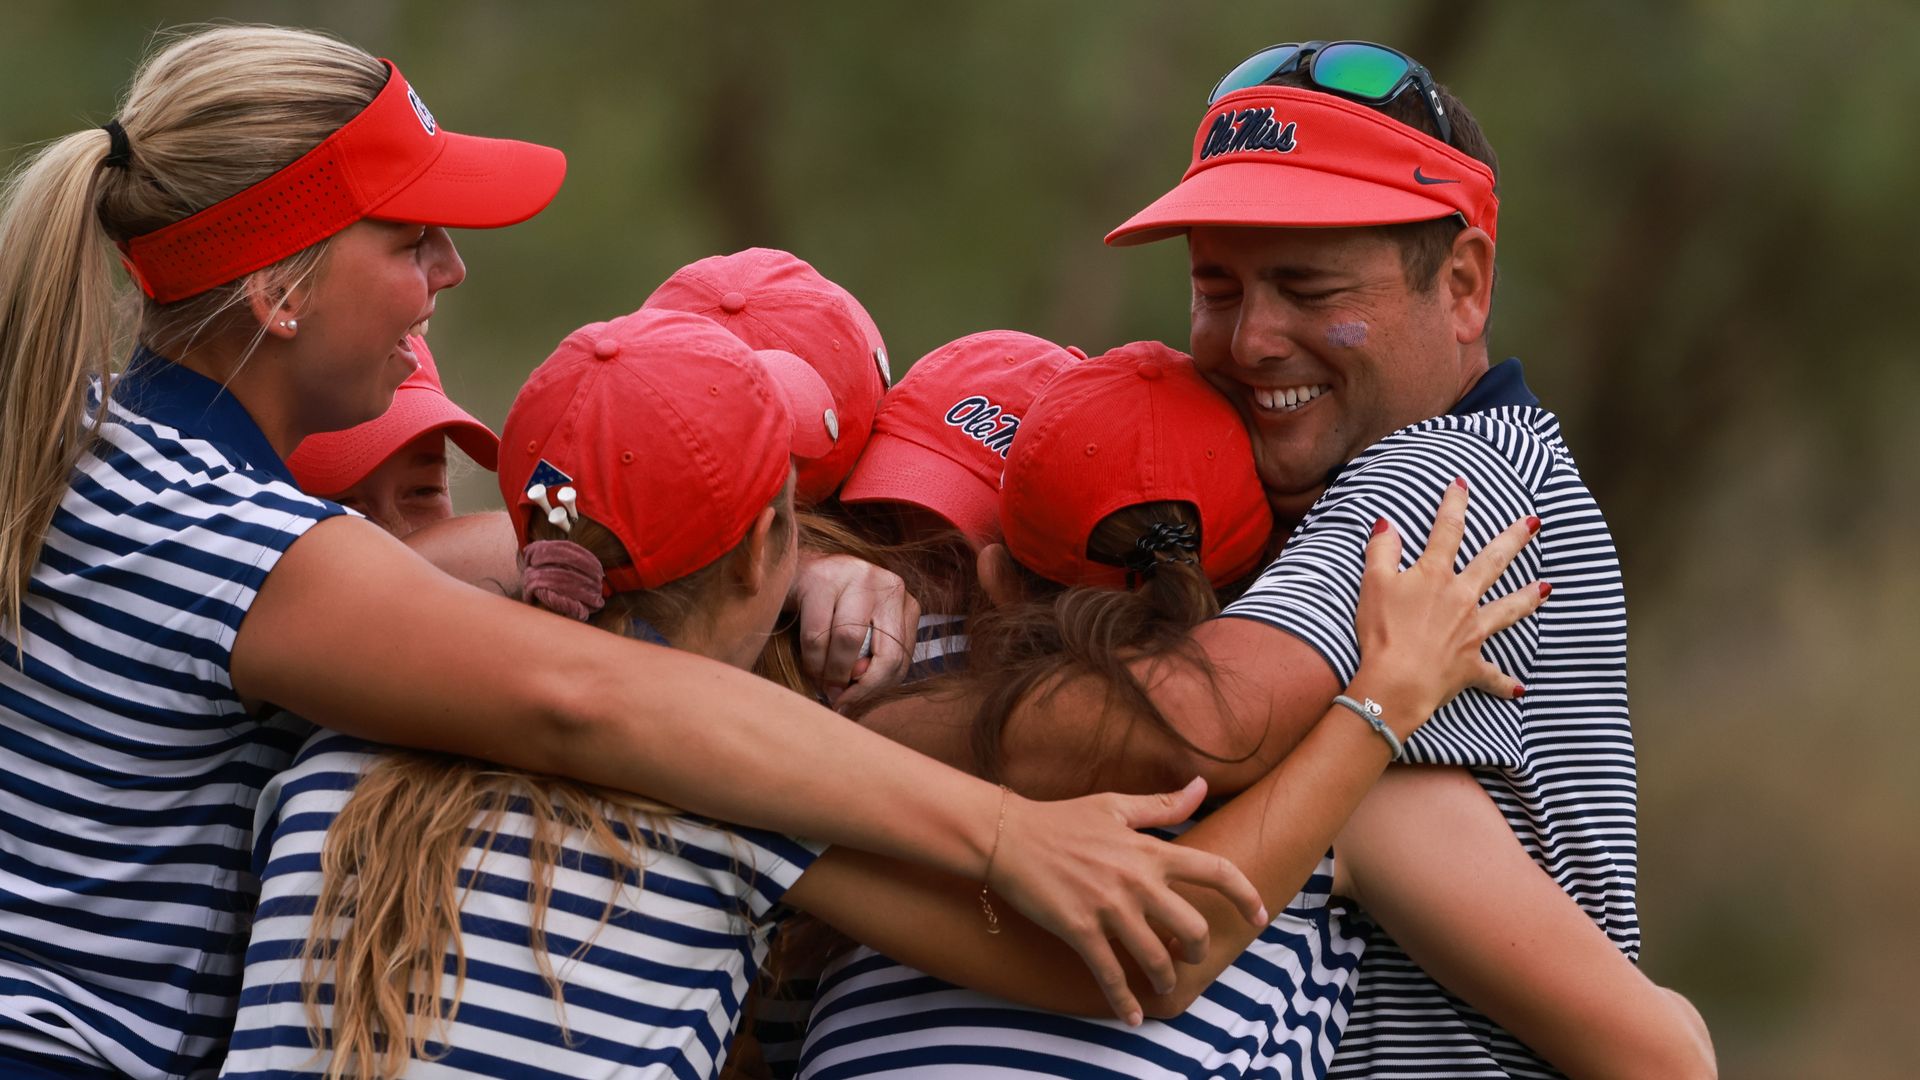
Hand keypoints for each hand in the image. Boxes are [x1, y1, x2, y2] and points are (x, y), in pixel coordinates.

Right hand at [791, 551, 920, 709]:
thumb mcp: (861, 633)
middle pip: (886, 653)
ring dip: (831, 672)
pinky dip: (811, 660)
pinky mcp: (822, 578)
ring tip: (821, 683)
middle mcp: (888, 585)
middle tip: (837, 699)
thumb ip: (870, 661)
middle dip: (859, 687)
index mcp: (903, 603)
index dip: (875, 689)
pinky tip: (809, 667)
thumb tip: (857, 696)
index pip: (901, 658)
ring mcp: (857, 575)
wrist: (795, 571)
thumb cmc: (830, 611)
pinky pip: (817, 634)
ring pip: (850, 641)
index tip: (852, 703)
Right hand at [987, 777, 1266, 1025]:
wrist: (1009, 835)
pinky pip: (1110, 974)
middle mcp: (1137, 882)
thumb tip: (1200, 785)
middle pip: (1192, 928)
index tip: (1259, 917)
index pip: (1215, 872)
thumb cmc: (1062, 819)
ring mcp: (1109, 908)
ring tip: (1164, 982)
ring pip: (1156, 958)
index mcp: (1150, 851)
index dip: (1245, 897)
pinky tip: (1134, 1016)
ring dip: (1166, 977)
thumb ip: (1163, 805)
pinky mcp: (1079, 930)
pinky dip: (1125, 1001)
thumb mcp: (1116, 805)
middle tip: (1190, 956)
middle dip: (1197, 949)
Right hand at [1353, 479, 1545, 728]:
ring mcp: (1472, 630)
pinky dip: (1505, 683)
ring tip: (1546, 587)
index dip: (1454, 504)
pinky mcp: (1472, 663)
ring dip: (1528, 597)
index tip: (1462, 484)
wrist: (1397, 681)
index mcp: (1436, 576)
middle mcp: (1462, 598)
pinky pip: (1492, 675)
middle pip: (1492, 562)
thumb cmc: (1382, 632)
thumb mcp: (1372, 584)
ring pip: (1507, 610)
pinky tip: (1518, 688)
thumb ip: (1382, 551)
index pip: (1447, 530)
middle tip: (1534, 522)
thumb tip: (1387, 524)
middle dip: (1513, 539)